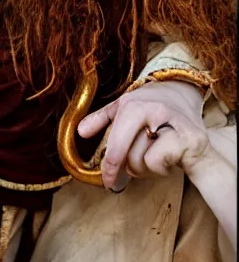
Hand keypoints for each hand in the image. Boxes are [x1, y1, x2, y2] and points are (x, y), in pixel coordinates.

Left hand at [78, 80, 207, 189]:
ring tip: (152, 153)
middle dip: (128, 167)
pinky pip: (163, 163)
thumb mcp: (124, 105)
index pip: (115, 143)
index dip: (109, 165)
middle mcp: (153, 111)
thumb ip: (102, 118)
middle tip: (129, 170)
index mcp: (133, 104)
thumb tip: (81, 131)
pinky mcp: (190, 138)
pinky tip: (167, 155)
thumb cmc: (151, 103)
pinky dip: (162, 166)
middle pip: (129, 157)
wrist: (186, 93)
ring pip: (144, 162)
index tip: (107, 180)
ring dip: (145, 166)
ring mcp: (173, 123)